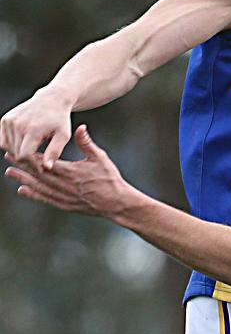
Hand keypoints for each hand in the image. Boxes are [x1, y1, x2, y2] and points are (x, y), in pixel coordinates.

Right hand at [0, 89, 71, 170]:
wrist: (52, 99)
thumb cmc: (60, 119)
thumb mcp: (63, 135)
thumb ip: (54, 152)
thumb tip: (46, 167)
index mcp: (33, 129)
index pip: (24, 156)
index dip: (32, 165)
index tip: (41, 168)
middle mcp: (18, 124)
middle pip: (16, 154)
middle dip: (27, 161)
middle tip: (38, 163)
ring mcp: (9, 121)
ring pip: (7, 149)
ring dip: (18, 154)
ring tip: (32, 154)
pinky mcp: (5, 119)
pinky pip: (3, 140)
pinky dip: (11, 146)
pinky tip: (24, 146)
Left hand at [5, 125, 128, 217]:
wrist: (117, 203)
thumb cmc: (110, 179)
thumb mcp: (100, 158)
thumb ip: (87, 144)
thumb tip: (80, 127)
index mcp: (72, 172)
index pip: (46, 163)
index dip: (31, 156)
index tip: (20, 149)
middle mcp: (65, 186)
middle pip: (38, 175)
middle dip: (23, 166)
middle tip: (8, 158)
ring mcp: (64, 197)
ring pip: (40, 187)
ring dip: (24, 180)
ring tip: (10, 173)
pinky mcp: (66, 205)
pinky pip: (46, 199)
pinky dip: (34, 195)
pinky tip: (23, 190)